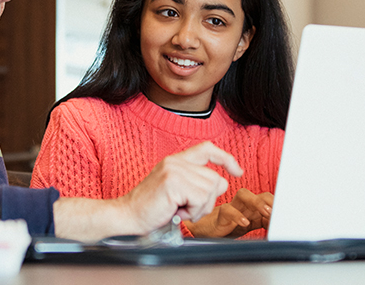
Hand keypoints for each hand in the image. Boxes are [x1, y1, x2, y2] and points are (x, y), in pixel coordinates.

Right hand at [53, 142, 241, 241]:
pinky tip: (176, 211)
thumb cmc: (150, 208)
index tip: (237, 170)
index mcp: (176, 161)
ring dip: (198, 208)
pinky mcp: (173, 183)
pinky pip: (200, 199)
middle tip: (186, 208)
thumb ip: (196, 182)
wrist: (127, 215)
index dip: (226, 158)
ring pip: (210, 191)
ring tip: (178, 209)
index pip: (207, 149)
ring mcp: (175, 171)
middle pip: (215, 179)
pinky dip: (192, 212)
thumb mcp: (176, 190)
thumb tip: (221, 184)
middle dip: (207, 201)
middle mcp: (176, 162)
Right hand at [184, 189, 272, 237]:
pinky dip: (237, 216)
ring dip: (257, 202)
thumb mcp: (248, 230)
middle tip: (279, 210)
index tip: (286, 213)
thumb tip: (278, 229)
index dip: (277, 205)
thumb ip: (262, 226)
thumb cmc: (226, 230)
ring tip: (266, 212)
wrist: (202, 232)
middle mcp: (243, 205)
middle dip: (271, 200)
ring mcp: (232, 208)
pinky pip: (228, 210)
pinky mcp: (219, 215)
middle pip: (259, 194)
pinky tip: (244, 223)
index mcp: (251, 208)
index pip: (268, 200)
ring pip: (244, 195)